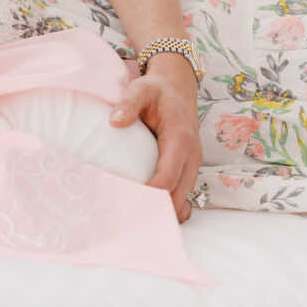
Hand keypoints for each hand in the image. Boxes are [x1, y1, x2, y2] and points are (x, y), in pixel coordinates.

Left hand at [109, 58, 201, 222]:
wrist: (177, 87)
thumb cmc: (157, 90)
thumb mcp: (141, 89)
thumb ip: (128, 104)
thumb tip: (114, 122)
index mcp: (180, 139)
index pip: (168, 177)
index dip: (150, 194)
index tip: (126, 203)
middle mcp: (191, 156)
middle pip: (177, 196)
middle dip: (155, 210)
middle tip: (126, 219)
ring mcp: (192, 164)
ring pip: (182, 199)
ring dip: (162, 211)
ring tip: (134, 218)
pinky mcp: (187, 168)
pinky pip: (182, 195)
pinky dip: (169, 206)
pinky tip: (148, 209)